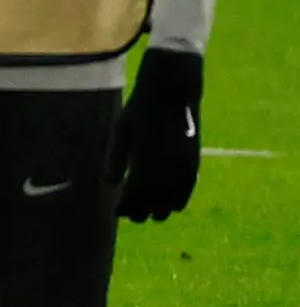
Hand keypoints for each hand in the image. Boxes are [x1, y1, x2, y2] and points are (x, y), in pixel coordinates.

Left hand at [112, 46, 201, 223]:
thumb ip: (116, 160)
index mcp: (144, 159)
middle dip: (141, 212)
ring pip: (172, 202)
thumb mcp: (121, 132)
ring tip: (148, 210)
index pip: (134, 197)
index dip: (125, 208)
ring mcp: (182, 165)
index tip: (117, 212)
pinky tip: (168, 204)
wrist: (172, 93)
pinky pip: (188, 190)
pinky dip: (178, 200)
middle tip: (130, 214)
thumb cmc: (139, 111)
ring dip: (160, 209)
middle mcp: (165, 166)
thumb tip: (112, 185)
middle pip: (153, 204)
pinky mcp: (194, 161)